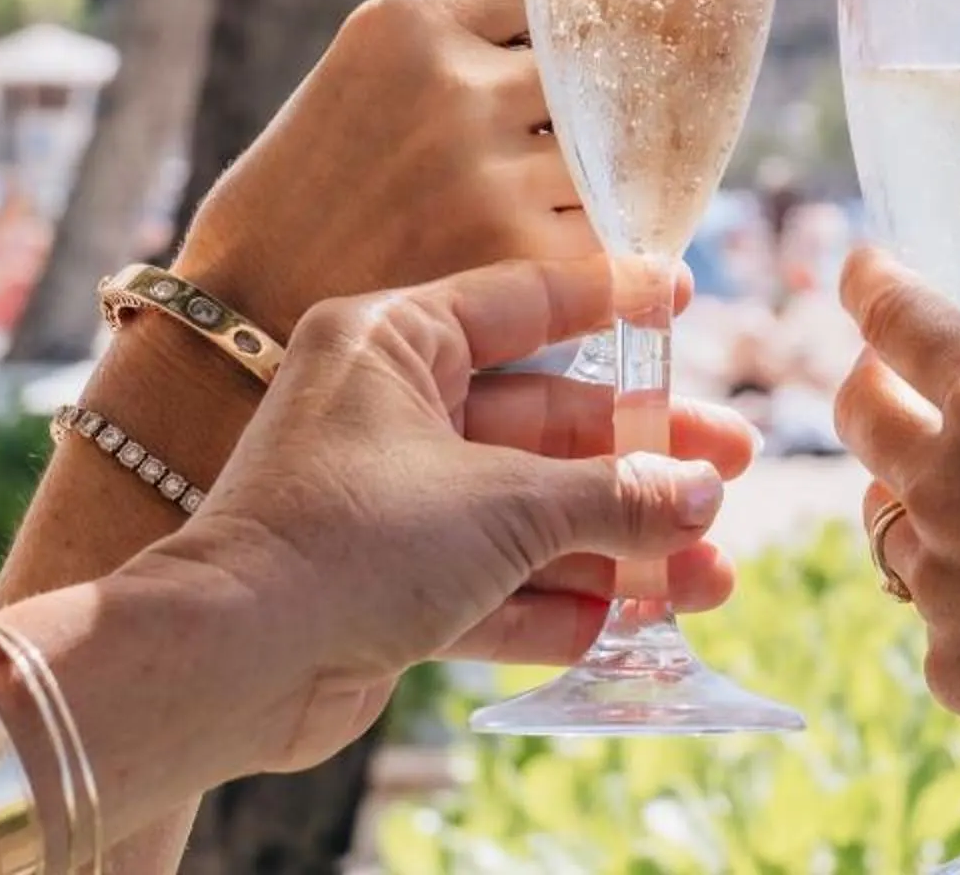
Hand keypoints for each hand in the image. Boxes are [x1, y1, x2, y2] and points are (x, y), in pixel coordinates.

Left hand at [129, 255, 754, 773]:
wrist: (226, 666)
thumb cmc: (351, 541)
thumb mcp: (506, 504)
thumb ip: (615, 496)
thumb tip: (700, 494)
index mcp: (395, 344)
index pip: (525, 302)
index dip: (613, 299)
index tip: (685, 294)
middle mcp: (390, 411)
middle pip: (547, 421)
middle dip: (644, 457)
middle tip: (732, 465)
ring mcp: (389, 501)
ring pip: (531, 512)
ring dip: (620, 546)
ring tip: (712, 576)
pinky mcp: (385, 585)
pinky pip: (493, 582)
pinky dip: (560, 603)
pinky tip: (635, 625)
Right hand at [174, 0, 593, 338]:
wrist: (247, 311)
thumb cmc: (315, 187)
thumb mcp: (367, 72)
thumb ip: (467, 38)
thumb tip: (592, 21)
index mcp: (411, 22)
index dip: (590, 11)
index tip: (618, 27)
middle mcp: (454, 85)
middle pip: (596, 65)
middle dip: (608, 97)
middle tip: (621, 124)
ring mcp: (486, 169)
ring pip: (609, 148)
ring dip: (604, 172)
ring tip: (563, 198)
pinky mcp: (513, 251)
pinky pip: (606, 227)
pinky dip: (600, 238)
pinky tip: (570, 248)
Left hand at [832, 248, 959, 871]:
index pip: (897, 320)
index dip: (871, 284)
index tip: (862, 270)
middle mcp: (948, 481)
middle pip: (859, 414)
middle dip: (868, 384)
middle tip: (894, 380)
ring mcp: (940, 579)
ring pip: (888, 520)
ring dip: (919, 498)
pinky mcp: (948, 663)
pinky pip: (936, 610)